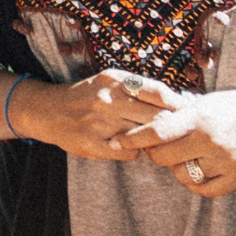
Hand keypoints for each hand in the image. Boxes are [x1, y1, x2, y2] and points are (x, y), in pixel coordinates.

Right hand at [16, 68, 184, 161]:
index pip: (160, 94)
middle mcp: (108, 100)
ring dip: (154, 142)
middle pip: (157, 117)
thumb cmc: (87, 96)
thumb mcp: (111, 81)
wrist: (48, 111)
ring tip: (155, 141)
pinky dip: (134, 153)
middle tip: (179, 132)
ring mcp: (100, 124)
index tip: (187, 113)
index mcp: (115, 81)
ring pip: (145, 138)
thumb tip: (180, 101)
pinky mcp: (93, 145)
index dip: (178, 106)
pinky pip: (129, 154)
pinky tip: (128, 147)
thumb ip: (140, 88)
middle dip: (171, 126)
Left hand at [112, 86, 235, 196]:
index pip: (155, 132)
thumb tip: (145, 122)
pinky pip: (202, 190)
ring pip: (181, 175)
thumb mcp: (209, 101)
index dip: (131, 139)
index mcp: (200, 117)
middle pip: (163, 158)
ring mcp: (225, 162)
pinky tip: (201, 169)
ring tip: (190, 154)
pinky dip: (196, 182)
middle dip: (155, 154)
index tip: (115, 142)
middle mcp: (211, 141)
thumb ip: (180, 113)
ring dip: (178, 167)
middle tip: (160, 147)